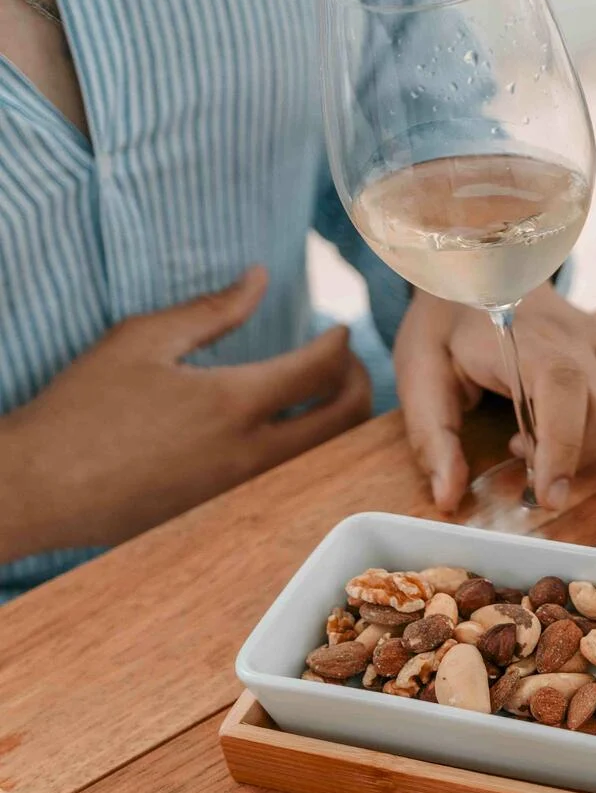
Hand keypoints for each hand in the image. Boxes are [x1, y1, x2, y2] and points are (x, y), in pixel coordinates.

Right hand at [0, 267, 370, 556]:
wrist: (39, 488)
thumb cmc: (80, 407)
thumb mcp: (141, 340)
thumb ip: (211, 310)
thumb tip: (260, 278)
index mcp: (233, 403)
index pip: (322, 370)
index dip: (341, 344)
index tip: (339, 329)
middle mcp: (252, 454)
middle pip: (345, 419)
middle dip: (359, 382)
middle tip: (344, 361)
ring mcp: (245, 491)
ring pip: (325, 454)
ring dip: (337, 419)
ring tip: (321, 390)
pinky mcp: (230, 514)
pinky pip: (292, 480)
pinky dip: (307, 450)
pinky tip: (286, 429)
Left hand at [393, 285, 595, 510]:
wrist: (477, 264)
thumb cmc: (446, 326)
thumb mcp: (418, 376)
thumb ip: (433, 438)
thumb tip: (450, 497)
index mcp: (521, 338)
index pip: (563, 386)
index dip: (564, 445)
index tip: (549, 495)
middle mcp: (575, 334)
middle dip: (577, 452)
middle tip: (524, 450)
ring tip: (557, 435)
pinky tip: (587, 421)